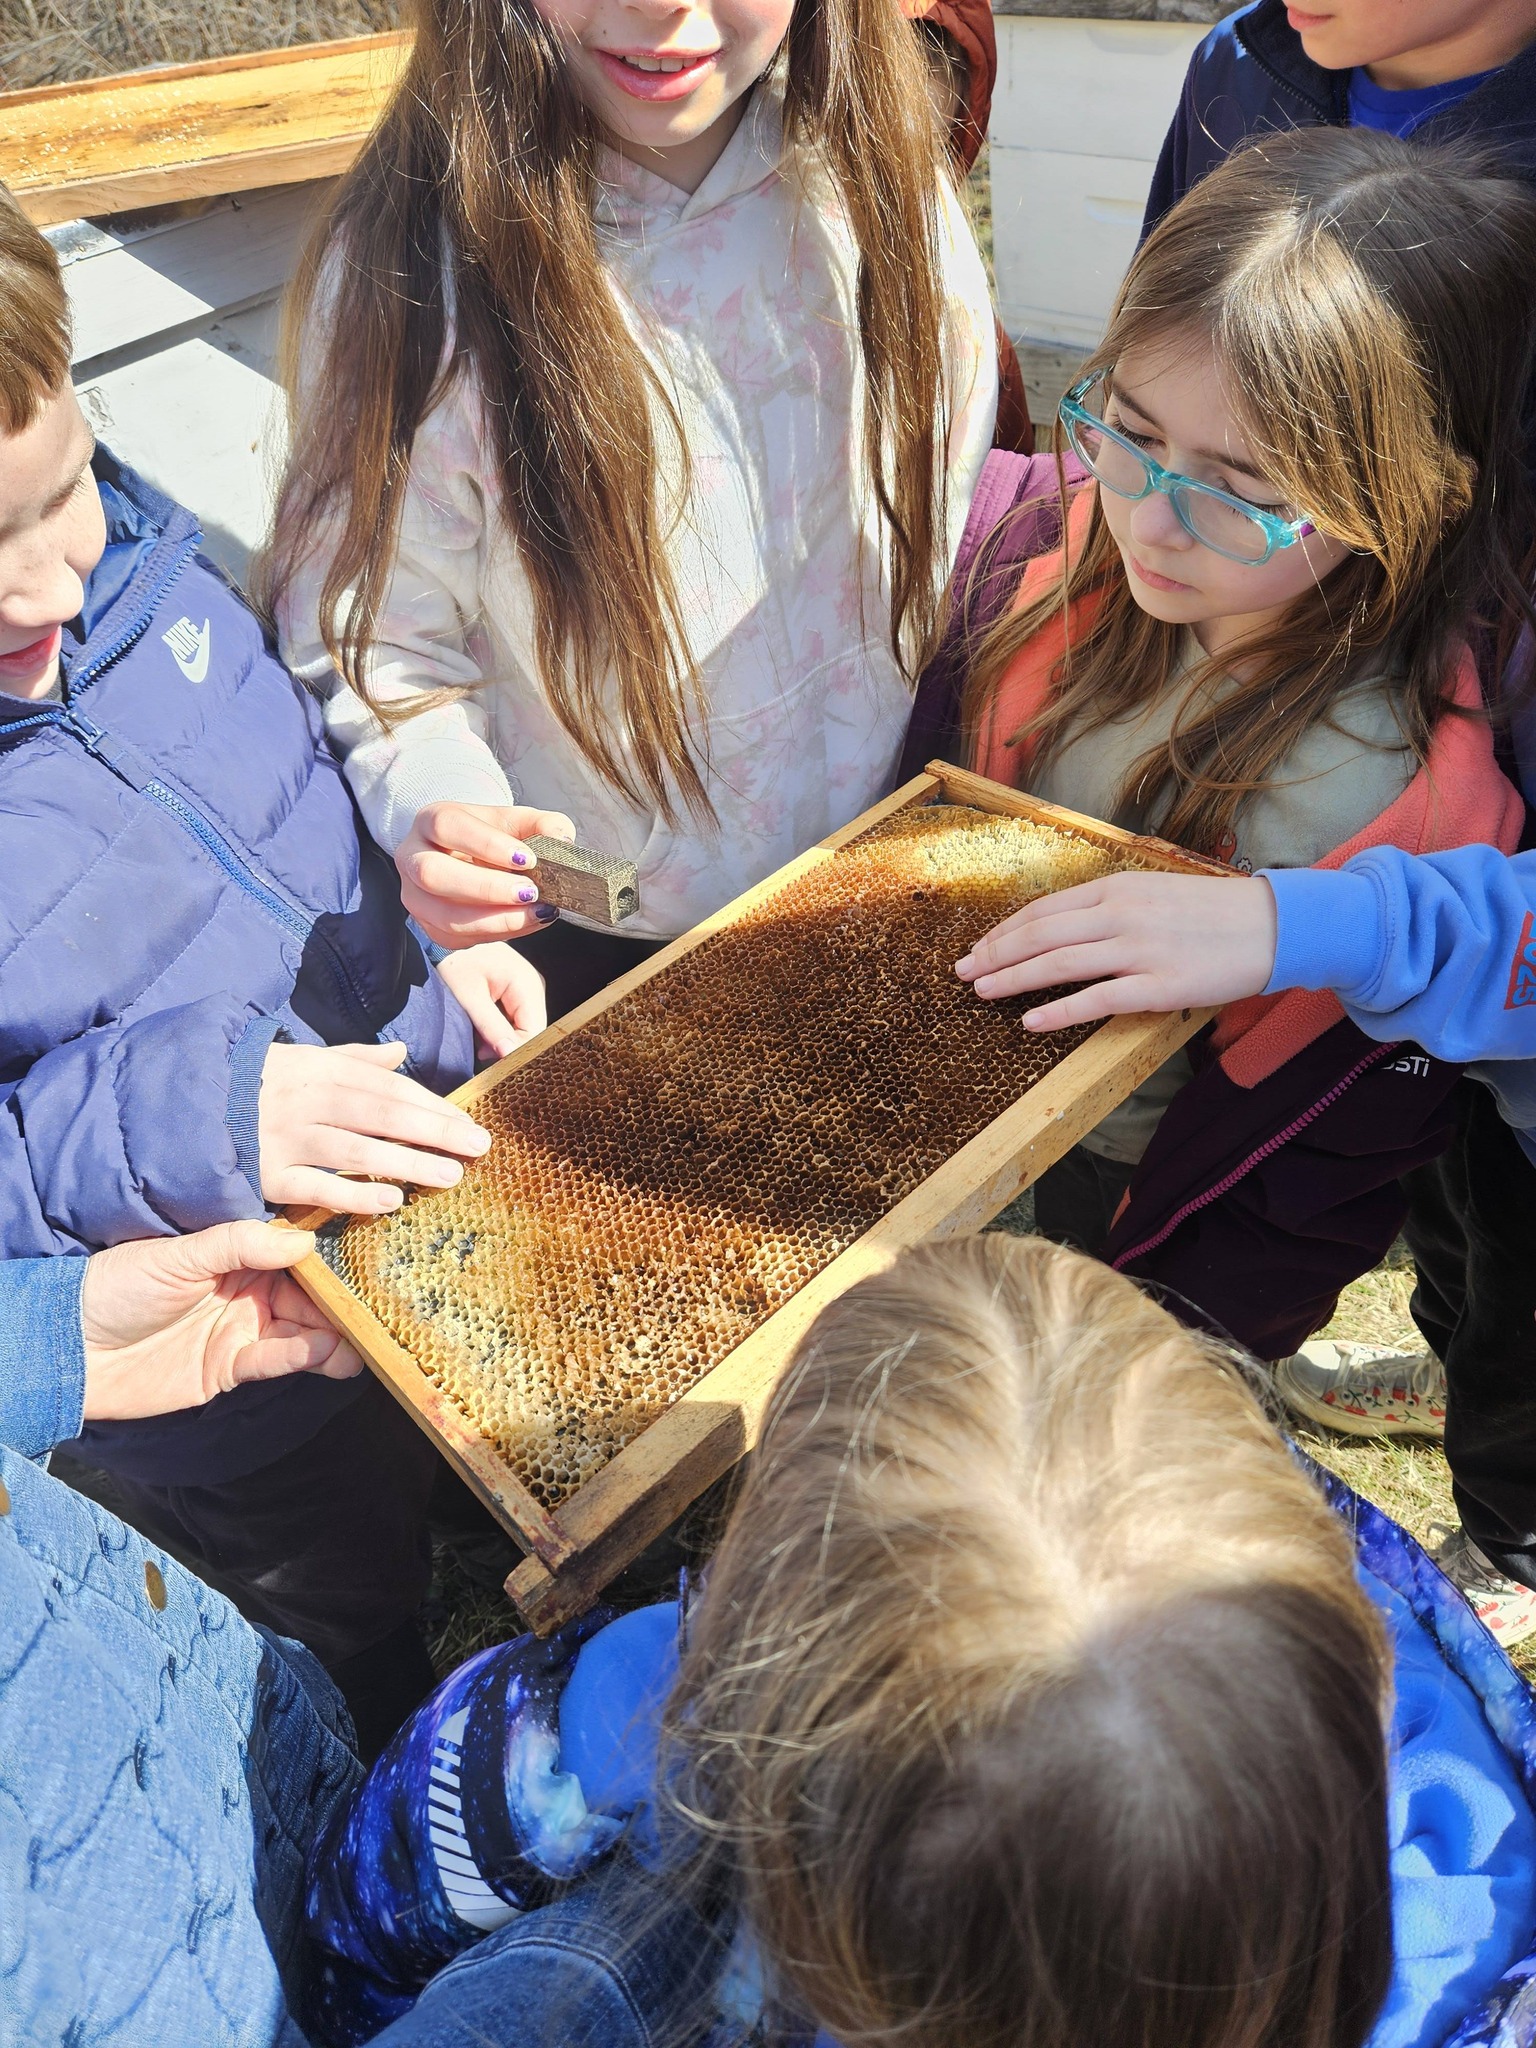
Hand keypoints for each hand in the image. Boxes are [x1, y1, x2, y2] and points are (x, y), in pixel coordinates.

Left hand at [79, 1221, 361, 1420]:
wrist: (72, 1348)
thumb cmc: (118, 1287)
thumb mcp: (178, 1256)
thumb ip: (240, 1245)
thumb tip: (303, 1240)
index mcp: (236, 1254)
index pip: (295, 1250)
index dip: (331, 1251)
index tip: (369, 1248)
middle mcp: (247, 1289)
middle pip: (309, 1293)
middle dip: (343, 1299)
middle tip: (381, 1302)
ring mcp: (242, 1328)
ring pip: (303, 1329)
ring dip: (334, 1334)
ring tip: (364, 1337)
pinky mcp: (231, 1367)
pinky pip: (277, 1360)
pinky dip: (303, 1357)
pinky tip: (325, 1352)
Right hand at [259, 1041, 491, 1214]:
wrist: (190, 1105)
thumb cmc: (259, 1083)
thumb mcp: (304, 1059)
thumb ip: (355, 1058)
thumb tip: (401, 1051)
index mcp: (323, 1069)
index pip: (390, 1087)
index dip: (432, 1106)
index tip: (469, 1123)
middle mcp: (308, 1099)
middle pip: (383, 1114)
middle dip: (434, 1130)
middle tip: (478, 1147)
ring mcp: (288, 1137)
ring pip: (357, 1150)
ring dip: (408, 1163)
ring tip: (450, 1177)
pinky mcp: (268, 1174)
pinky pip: (317, 1186)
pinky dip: (354, 1193)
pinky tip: (391, 1201)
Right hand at [397, 803, 576, 947]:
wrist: (469, 858)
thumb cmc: (493, 838)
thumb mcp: (519, 822)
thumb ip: (545, 824)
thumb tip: (560, 838)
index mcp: (431, 820)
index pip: (448, 827)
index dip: (487, 844)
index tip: (527, 859)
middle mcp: (413, 857)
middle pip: (434, 874)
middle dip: (486, 888)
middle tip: (529, 892)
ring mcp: (415, 896)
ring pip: (442, 916)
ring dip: (494, 920)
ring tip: (534, 913)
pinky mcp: (428, 926)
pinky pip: (456, 938)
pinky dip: (496, 934)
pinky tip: (525, 923)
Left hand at [436, 941, 548, 1061]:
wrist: (444, 942)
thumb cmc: (454, 964)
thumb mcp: (469, 999)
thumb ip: (492, 1027)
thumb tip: (511, 1054)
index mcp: (526, 982)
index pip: (535, 1030)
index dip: (517, 1050)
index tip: (492, 1062)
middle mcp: (534, 984)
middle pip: (533, 1029)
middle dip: (509, 1046)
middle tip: (481, 1050)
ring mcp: (529, 987)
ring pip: (526, 1026)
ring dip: (504, 1039)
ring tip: (479, 1038)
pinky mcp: (521, 991)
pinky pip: (519, 1019)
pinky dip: (503, 1029)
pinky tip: (485, 1029)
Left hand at [954, 872, 1278, 1029]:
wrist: (1275, 925)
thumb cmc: (1215, 913)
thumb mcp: (1156, 894)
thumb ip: (1113, 906)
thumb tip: (1068, 926)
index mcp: (1118, 888)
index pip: (1044, 909)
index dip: (1004, 931)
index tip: (978, 948)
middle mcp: (1121, 914)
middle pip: (1040, 934)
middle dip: (994, 954)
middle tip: (962, 972)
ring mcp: (1139, 950)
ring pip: (1058, 964)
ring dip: (1012, 979)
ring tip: (981, 992)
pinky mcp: (1158, 985)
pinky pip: (1096, 1000)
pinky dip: (1057, 1011)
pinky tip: (1030, 1023)